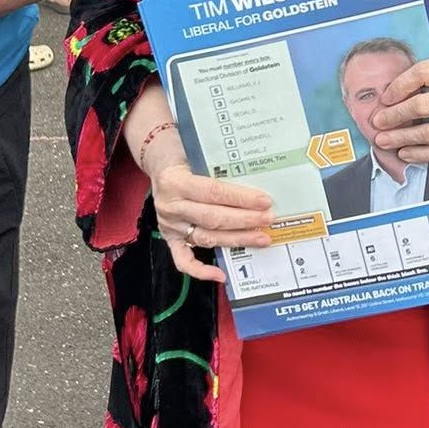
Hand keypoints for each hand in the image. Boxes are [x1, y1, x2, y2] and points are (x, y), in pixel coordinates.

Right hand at [148, 157, 274, 280]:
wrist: (160, 163)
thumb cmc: (184, 156)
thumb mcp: (198, 153)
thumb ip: (220, 166)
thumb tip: (256, 178)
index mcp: (175, 181)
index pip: (213, 193)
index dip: (241, 199)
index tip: (264, 201)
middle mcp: (170, 205)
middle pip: (213, 218)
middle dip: (245, 220)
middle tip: (268, 218)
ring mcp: (169, 225)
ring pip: (207, 237)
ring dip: (237, 239)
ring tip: (261, 237)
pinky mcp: (169, 238)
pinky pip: (183, 259)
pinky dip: (201, 270)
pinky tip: (220, 274)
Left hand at [371, 56, 428, 163]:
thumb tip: (393, 91)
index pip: (424, 74)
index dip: (400, 86)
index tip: (385, 97)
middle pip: (423, 105)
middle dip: (395, 115)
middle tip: (377, 121)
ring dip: (402, 137)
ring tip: (384, 140)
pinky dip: (420, 154)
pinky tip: (404, 152)